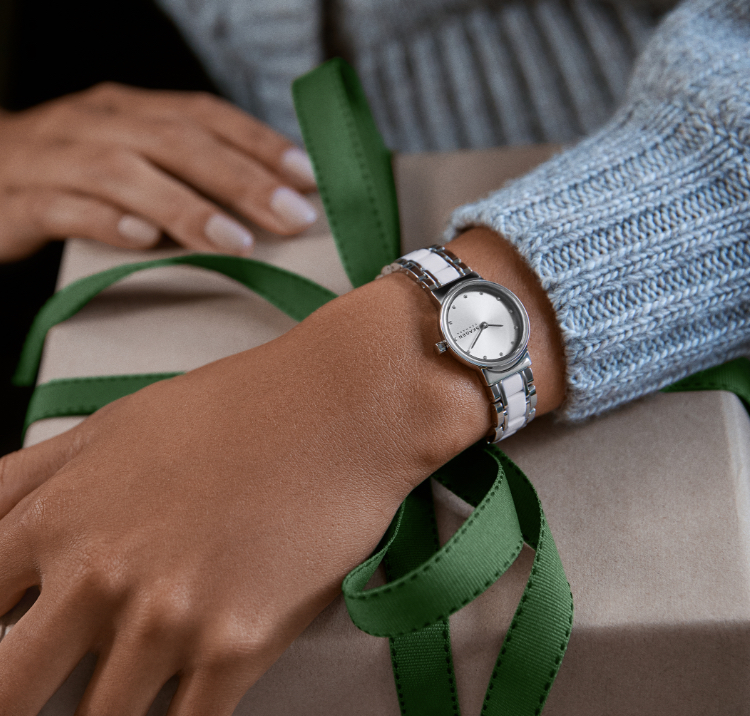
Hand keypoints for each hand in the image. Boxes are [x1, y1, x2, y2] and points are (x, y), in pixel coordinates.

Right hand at [0, 83, 318, 261]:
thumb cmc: (78, 175)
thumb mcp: (137, 159)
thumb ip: (190, 171)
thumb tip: (269, 199)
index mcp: (133, 108)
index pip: (206, 115)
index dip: (260, 143)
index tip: (309, 178)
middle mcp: (98, 122)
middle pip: (176, 141)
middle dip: (241, 179)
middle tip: (293, 217)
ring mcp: (57, 157)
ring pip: (123, 173)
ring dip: (185, 206)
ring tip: (238, 241)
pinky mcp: (22, 200)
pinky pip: (64, 207)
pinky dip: (105, 221)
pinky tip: (142, 240)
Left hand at [0, 228, 564, 713]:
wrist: (341, 406)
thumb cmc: (238, 407)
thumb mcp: (113, 426)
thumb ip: (29, 478)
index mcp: (62, 517)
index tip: (7, 654)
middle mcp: (102, 575)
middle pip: (9, 693)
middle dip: (22, 696)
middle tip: (52, 687)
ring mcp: (170, 617)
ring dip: (110, 707)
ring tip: (141, 669)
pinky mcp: (237, 646)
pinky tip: (182, 695)